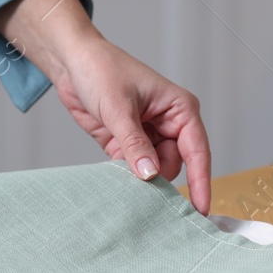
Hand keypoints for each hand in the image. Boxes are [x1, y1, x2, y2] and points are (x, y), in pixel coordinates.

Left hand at [0, 0, 212, 213]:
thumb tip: (151, 176)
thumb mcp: (119, 108)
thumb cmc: (101, 70)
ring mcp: (148, 136)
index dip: (200, 181)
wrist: (71, 63)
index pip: (197, 151)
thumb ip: (135, 144)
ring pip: (153, 171)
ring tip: (119, 168)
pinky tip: (113, 174)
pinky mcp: (127, 145)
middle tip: (138, 184)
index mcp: (179, 109)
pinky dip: (124, 175)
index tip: (200, 209)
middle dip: (158, 177)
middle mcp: (169, 124)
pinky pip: (133, 169)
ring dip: (138, 177)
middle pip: (174, 165)